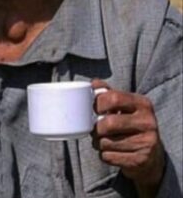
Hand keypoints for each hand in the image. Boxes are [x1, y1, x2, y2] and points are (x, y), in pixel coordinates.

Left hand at [91, 79, 165, 195]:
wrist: (151, 154)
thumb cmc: (131, 124)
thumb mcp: (126, 106)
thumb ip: (109, 93)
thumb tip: (93, 83)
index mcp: (143, 104)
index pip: (114, 98)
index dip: (97, 103)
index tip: (94, 110)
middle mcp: (148, 122)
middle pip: (108, 123)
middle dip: (96, 128)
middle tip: (95, 129)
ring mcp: (147, 142)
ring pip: (106, 142)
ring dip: (97, 142)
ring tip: (102, 140)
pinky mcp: (140, 159)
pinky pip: (108, 156)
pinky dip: (103, 154)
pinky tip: (110, 151)